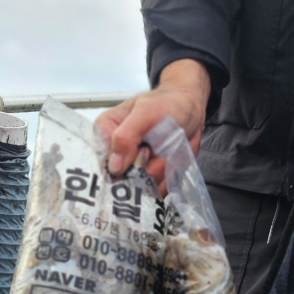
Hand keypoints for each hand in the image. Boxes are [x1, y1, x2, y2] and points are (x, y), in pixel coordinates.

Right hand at [96, 59, 210, 194]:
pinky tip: (171, 160)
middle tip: (157, 148)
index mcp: (106, 134)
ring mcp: (133, 168)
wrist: (189, 109)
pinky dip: (168, 178)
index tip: (143, 150)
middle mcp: (117, 155)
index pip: (103, 164)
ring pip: (143, 187)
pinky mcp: (149, 178)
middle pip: (124, 181)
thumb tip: (113, 167)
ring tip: (167, 150)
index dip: (124, 165)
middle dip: (147, 168)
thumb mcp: (145, 113)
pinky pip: (156, 190)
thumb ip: (125, 137)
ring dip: (160, 171)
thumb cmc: (166, 104)